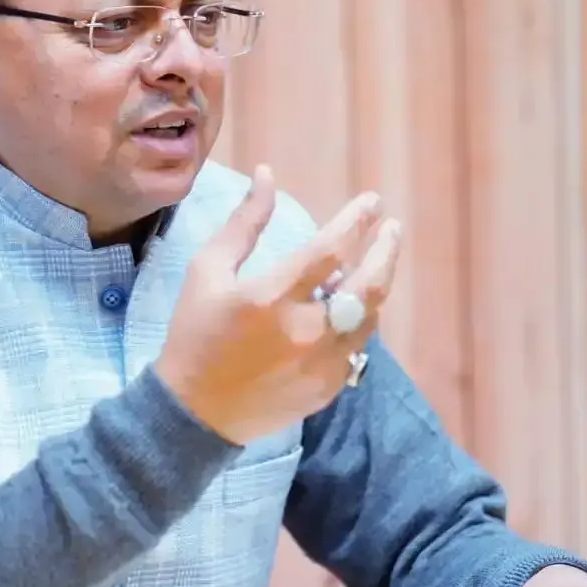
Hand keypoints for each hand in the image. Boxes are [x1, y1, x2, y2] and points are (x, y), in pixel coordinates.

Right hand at [154, 165, 403, 443]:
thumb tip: (267, 174)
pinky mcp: (328, 388)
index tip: (371, 201)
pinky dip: (358, 322)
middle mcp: (304, 331)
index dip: (356, 221)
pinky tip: (351, 308)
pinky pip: (358, 347)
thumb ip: (243, 223)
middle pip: (367, 284)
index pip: (330, 249)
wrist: (194, 412)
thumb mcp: (207, 271)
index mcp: (271, 297)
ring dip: (375, 285)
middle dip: (386, 250)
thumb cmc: (196, 333)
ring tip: (373, 264)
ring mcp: (321, 364)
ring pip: (369, 316)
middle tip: (392, 228)